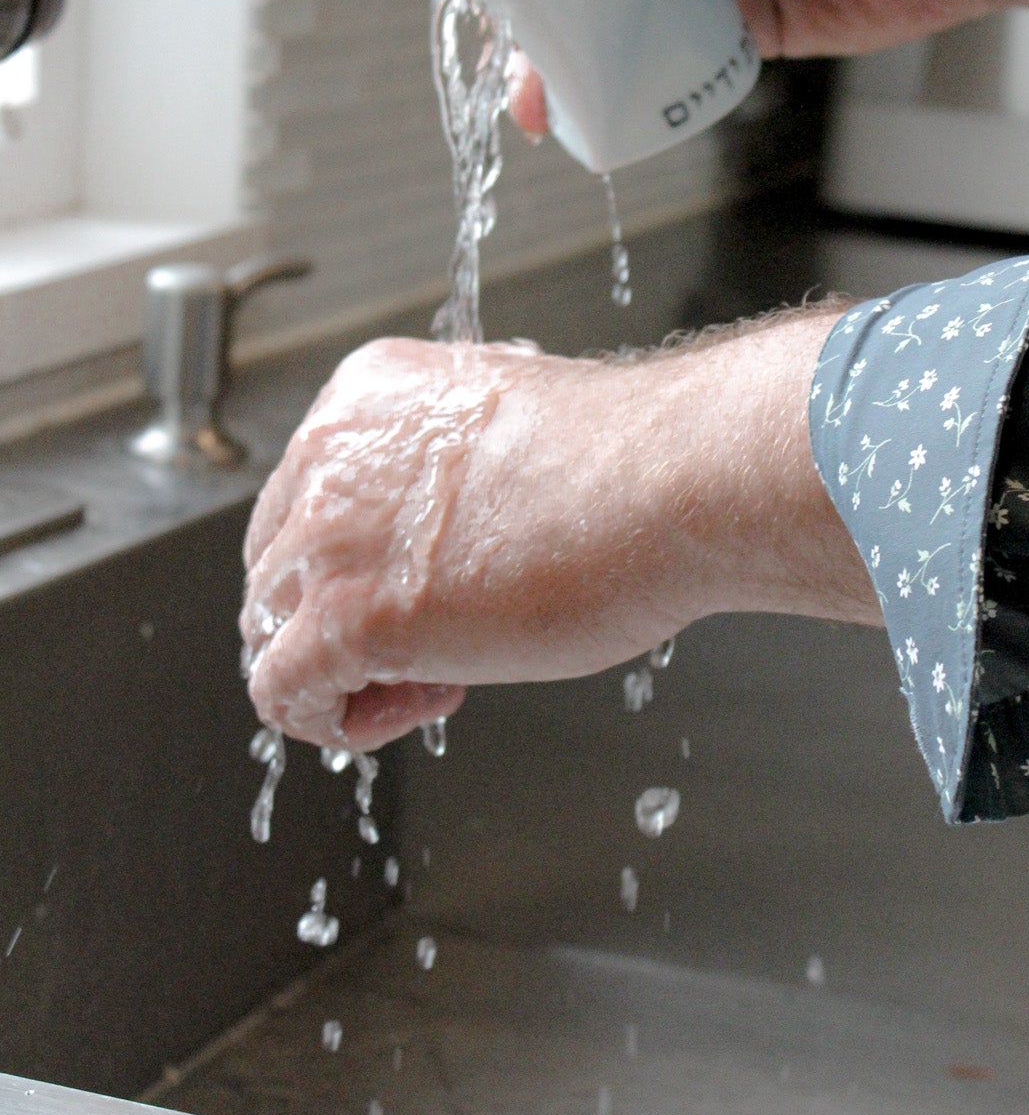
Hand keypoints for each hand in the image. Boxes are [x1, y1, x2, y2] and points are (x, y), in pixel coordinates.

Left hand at [241, 314, 877, 751]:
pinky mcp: (345, 618)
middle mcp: (326, 453)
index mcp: (366, 395)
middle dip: (348, 617)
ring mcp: (327, 536)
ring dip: (349, 669)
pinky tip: (417, 703)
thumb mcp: (509, 438)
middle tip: (443, 641)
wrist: (673, 481)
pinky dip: (334, 719)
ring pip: (270, 628)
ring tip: (443, 675)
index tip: (441, 582)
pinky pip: (281, 695)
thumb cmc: (631, 463)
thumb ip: (449, 480)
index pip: (308, 497)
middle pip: (278, 565)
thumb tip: (448, 535)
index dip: (365, 559)